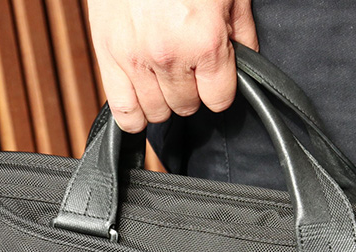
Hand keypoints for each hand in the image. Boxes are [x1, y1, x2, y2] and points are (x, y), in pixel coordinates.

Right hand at [87, 0, 257, 131]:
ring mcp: (136, 57)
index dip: (219, 89)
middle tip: (187, 65)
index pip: (218, 100)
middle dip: (191, 91)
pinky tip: (143, 99)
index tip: (214, 75)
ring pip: (157, 112)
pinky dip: (135, 115)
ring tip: (164, 75)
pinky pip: (124, 112)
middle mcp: (170, 55)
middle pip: (186, 107)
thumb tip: (248, 64)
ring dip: (163, 99)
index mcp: (205, 41)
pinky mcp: (107, 54)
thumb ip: (242, 33)